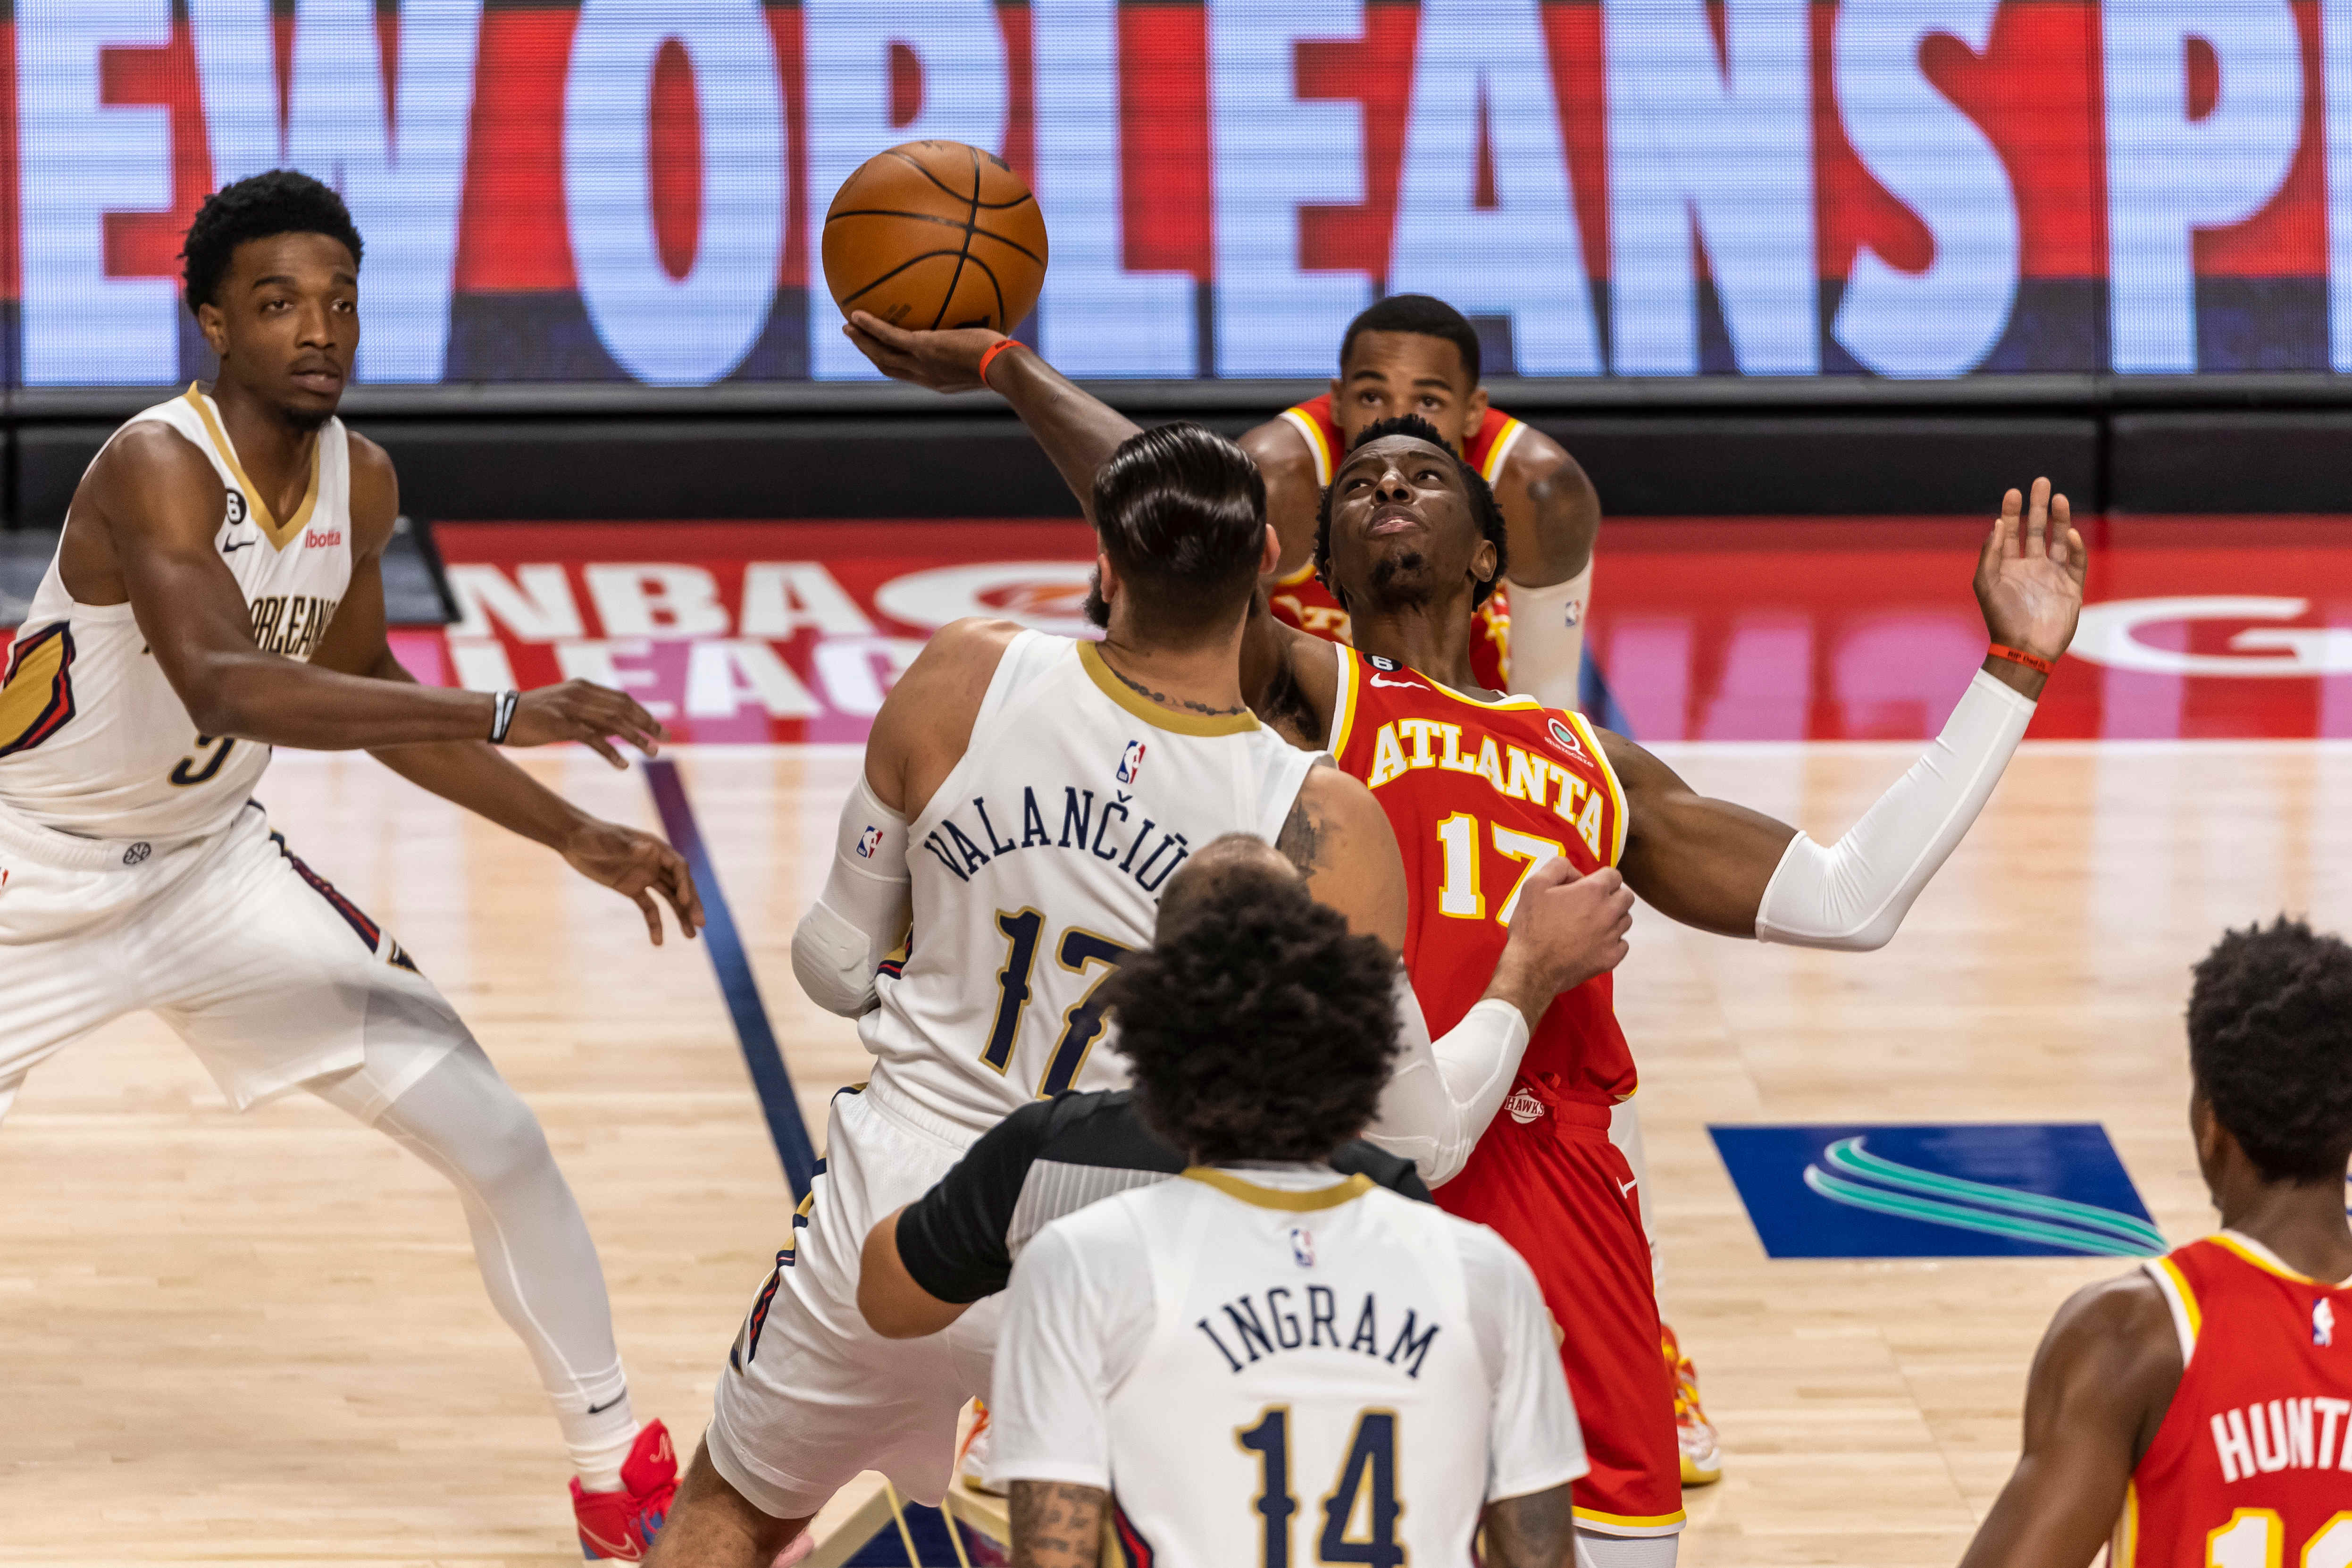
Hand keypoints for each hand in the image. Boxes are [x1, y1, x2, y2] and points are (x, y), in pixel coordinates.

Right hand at [503, 680, 666, 766]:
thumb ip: (592, 716)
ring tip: (653, 752)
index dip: (643, 713)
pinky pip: (591, 738)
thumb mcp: (566, 711)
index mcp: (583, 687)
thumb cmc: (533, 716)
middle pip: (623, 708)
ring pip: (612, 722)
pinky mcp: (559, 724)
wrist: (498, 716)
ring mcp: (569, 708)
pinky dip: (610, 751)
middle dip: (647, 723)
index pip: (622, 699)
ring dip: (635, 738)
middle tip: (666, 738)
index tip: (659, 727)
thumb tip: (619, 728)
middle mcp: (579, 693)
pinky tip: (623, 764)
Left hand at [560, 817, 703, 945]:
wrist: (574, 840)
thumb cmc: (592, 836)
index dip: (684, 884)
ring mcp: (645, 876)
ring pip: (670, 898)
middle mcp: (656, 863)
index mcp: (655, 848)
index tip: (684, 902)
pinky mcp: (633, 889)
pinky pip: (649, 908)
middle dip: (690, 904)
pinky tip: (658, 942)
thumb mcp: (609, 842)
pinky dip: (655, 924)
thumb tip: (651, 850)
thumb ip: (629, 848)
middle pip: (680, 885)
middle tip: (700, 923)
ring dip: (681, 916)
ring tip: (691, 936)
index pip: (678, 868)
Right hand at [843, 311, 1004, 391]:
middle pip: (889, 366)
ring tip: (848, 326)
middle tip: (856, 338)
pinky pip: (889, 336)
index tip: (885, 351)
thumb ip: (981, 341)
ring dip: (863, 341)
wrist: (1004, 367)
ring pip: (882, 354)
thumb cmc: (1006, 359)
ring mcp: (921, 363)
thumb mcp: (990, 352)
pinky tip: (856, 314)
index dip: (895, 363)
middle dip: (870, 352)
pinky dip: (871, 326)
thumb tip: (990, 324)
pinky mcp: (921, 348)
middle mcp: (926, 376)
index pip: (911, 373)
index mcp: (939, 379)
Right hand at [1485, 859, 1633, 1014]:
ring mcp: (1612, 937)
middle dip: (1612, 896)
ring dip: (1613, 918)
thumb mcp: (1534, 885)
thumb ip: (1558, 867)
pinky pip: (1623, 944)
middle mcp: (1609, 911)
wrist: (1531, 967)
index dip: (1600, 878)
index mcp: (1594, 891)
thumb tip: (1575, 872)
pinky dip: (1612, 942)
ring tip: (1591, 925)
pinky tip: (1594, 943)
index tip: (1585, 887)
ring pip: (1626, 920)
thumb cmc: (1531, 925)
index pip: (1614, 875)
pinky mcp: (1611, 958)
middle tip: (1590, 905)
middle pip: (1626, 897)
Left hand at [1976, 478, 2087, 675]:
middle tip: (2041, 482)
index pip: (2011, 532)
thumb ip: (1990, 553)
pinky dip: (2075, 547)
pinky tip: (2070, 533)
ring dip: (2060, 519)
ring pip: (2059, 540)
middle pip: (2038, 529)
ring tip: (2059, 497)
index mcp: (2009, 566)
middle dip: (2038, 506)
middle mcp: (2032, 567)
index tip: (2013, 491)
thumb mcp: (1986, 583)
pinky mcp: (2071, 587)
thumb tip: (1997, 524)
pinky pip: (2076, 562)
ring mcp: (2052, 575)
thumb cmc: (2000, 618)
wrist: (2024, 648)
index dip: (2012, 512)